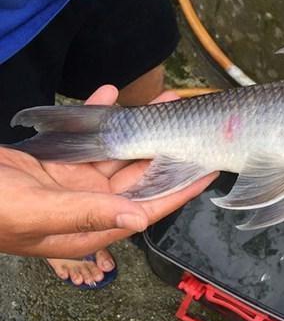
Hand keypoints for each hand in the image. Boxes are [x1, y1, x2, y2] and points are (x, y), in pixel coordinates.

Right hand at [0, 85, 216, 257]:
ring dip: (137, 125)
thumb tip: (138, 219)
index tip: (210, 168)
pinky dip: (96, 115)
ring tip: (159, 98)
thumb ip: (87, 215)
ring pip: (116, 152)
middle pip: (138, 174)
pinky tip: (109, 93)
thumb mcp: (35, 212)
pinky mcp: (55, 165)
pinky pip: (84, 137)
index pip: (147, 207)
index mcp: (91, 226)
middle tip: (188, 117)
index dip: (181, 188)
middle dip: (165, 146)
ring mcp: (73, 183)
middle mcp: (89, 206)